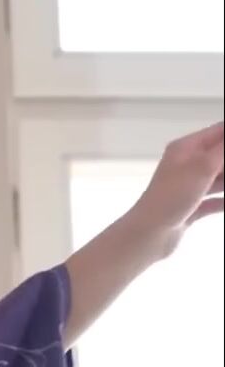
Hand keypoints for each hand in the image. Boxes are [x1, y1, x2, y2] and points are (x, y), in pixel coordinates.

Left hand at [124, 121, 223, 259]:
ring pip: (221, 179)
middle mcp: (187, 164)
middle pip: (222, 155)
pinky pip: (215, 201)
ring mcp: (189, 187)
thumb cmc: (172, 197)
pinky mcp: (190, 208)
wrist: (148, 235)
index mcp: (186, 149)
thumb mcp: (202, 167)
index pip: (221, 131)